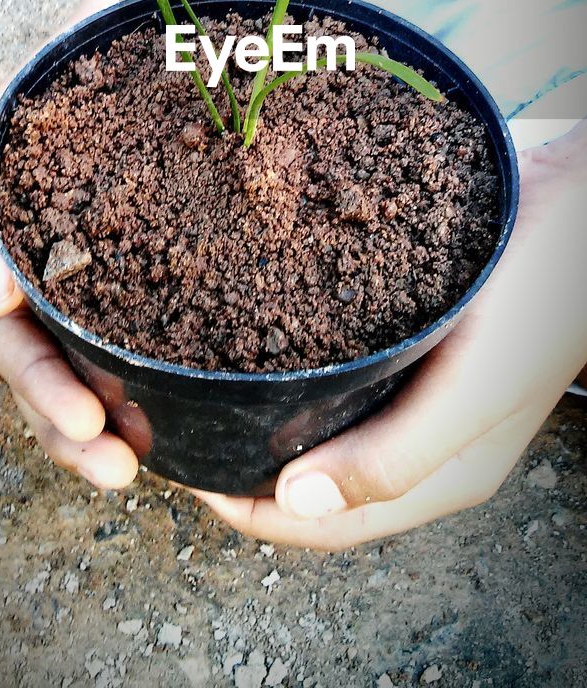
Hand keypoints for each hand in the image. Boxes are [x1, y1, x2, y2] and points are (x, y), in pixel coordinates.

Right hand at [0, 82, 138, 490]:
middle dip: (58, 411)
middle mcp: (25, 252)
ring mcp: (72, 271)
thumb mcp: (65, 77)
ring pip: (64, 366)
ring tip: (130, 469)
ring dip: (88, 425)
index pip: (0, 304)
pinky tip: (158, 430)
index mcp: (3, 214)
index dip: (26, 355)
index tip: (72, 398)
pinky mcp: (122, 281)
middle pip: (25, 354)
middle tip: (110, 458)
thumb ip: (29, 167)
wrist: (144, 30)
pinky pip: (112, 351)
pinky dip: (127, 396)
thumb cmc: (103, 49)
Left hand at [192, 121, 586, 547]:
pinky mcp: (408, 326)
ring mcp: (412, 378)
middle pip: (311, 468)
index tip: (186, 468)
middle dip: (242, 454)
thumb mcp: (479, 388)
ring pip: (319, 408)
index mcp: (437, 471)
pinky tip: (251, 308)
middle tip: (178, 412)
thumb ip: (396, 454)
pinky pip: (336, 350)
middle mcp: (417, 432)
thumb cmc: (546, 299)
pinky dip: (290, 344)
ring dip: (261, 398)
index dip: (248, 511)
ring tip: (200, 365)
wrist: (582, 201)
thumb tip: (294, 504)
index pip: (322, 523)